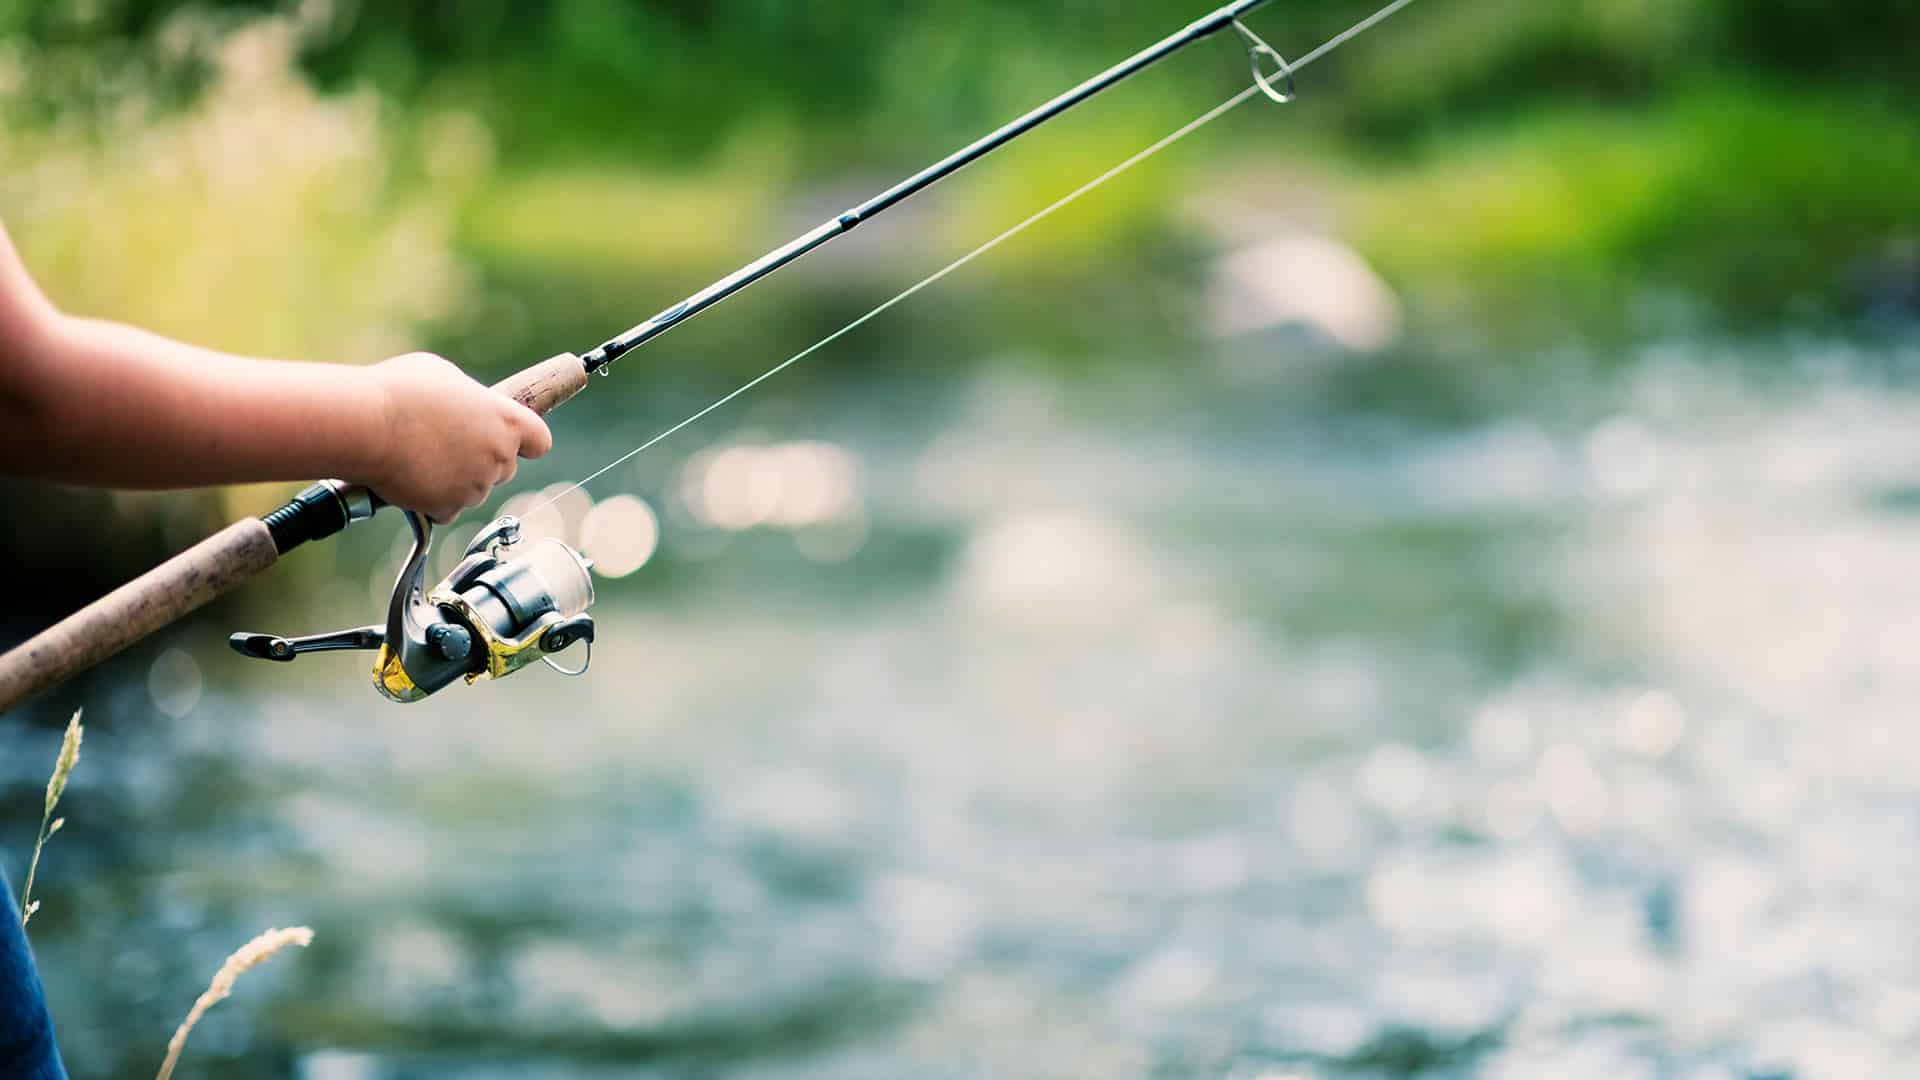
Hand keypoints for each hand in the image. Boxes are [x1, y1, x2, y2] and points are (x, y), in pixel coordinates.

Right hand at [361, 352, 552, 522]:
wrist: (366, 425)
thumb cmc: (401, 391)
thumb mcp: (444, 375)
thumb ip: (469, 399)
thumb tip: (465, 407)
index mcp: (506, 420)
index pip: (540, 441)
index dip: (527, 442)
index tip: (515, 441)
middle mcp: (498, 456)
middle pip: (505, 467)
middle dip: (484, 460)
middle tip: (449, 445)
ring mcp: (475, 486)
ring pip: (475, 489)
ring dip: (456, 480)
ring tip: (421, 456)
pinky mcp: (448, 507)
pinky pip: (448, 509)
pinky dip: (432, 500)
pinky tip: (412, 479)